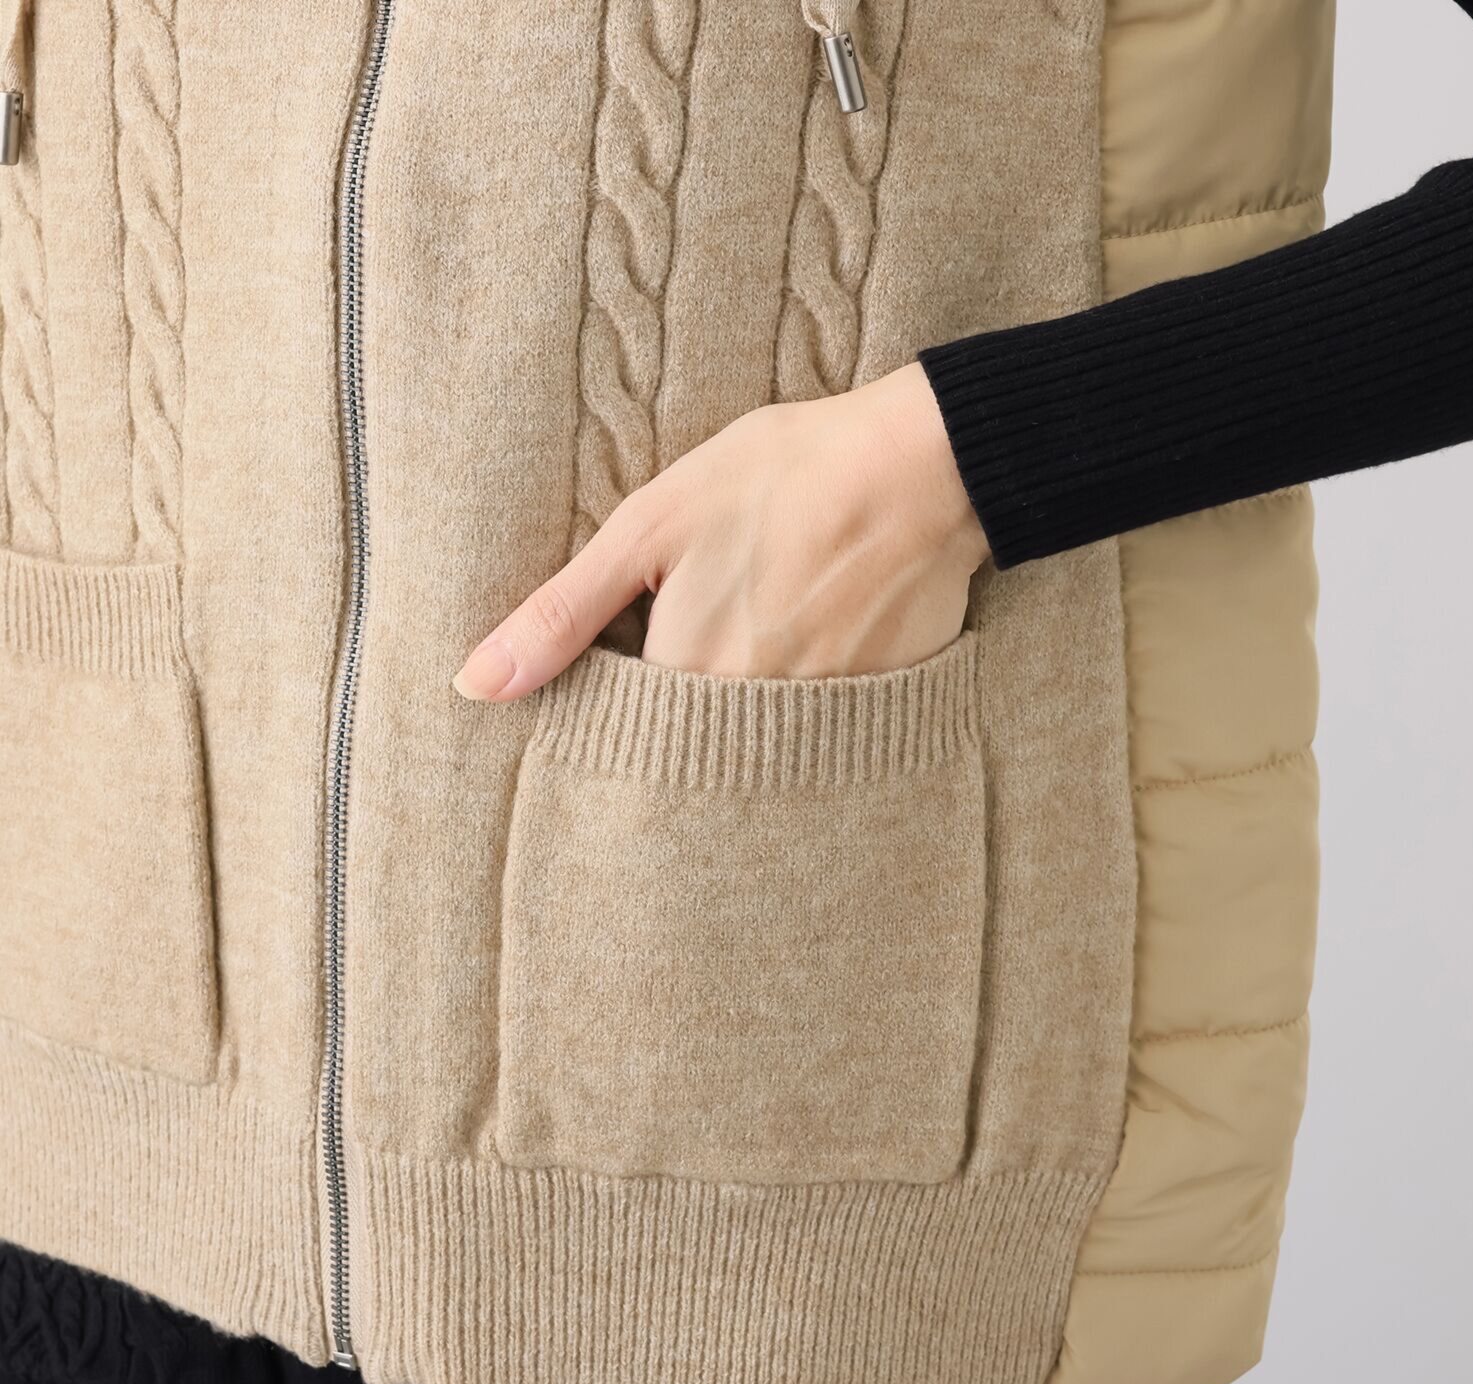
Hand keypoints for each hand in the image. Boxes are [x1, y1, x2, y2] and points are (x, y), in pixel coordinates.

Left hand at [452, 361, 989, 699]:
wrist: (919, 466)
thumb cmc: (779, 478)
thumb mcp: (648, 527)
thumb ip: (561, 615)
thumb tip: (474, 686)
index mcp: (687, 679)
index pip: (630, 734)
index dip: (629, 701)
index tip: (647, 661)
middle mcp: (754, 720)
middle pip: (697, 750)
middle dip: (692, 712)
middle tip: (723, 628)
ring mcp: (824, 721)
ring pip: (762, 746)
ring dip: (751, 709)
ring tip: (771, 628)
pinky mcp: (880, 709)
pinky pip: (828, 736)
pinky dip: (816, 702)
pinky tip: (824, 636)